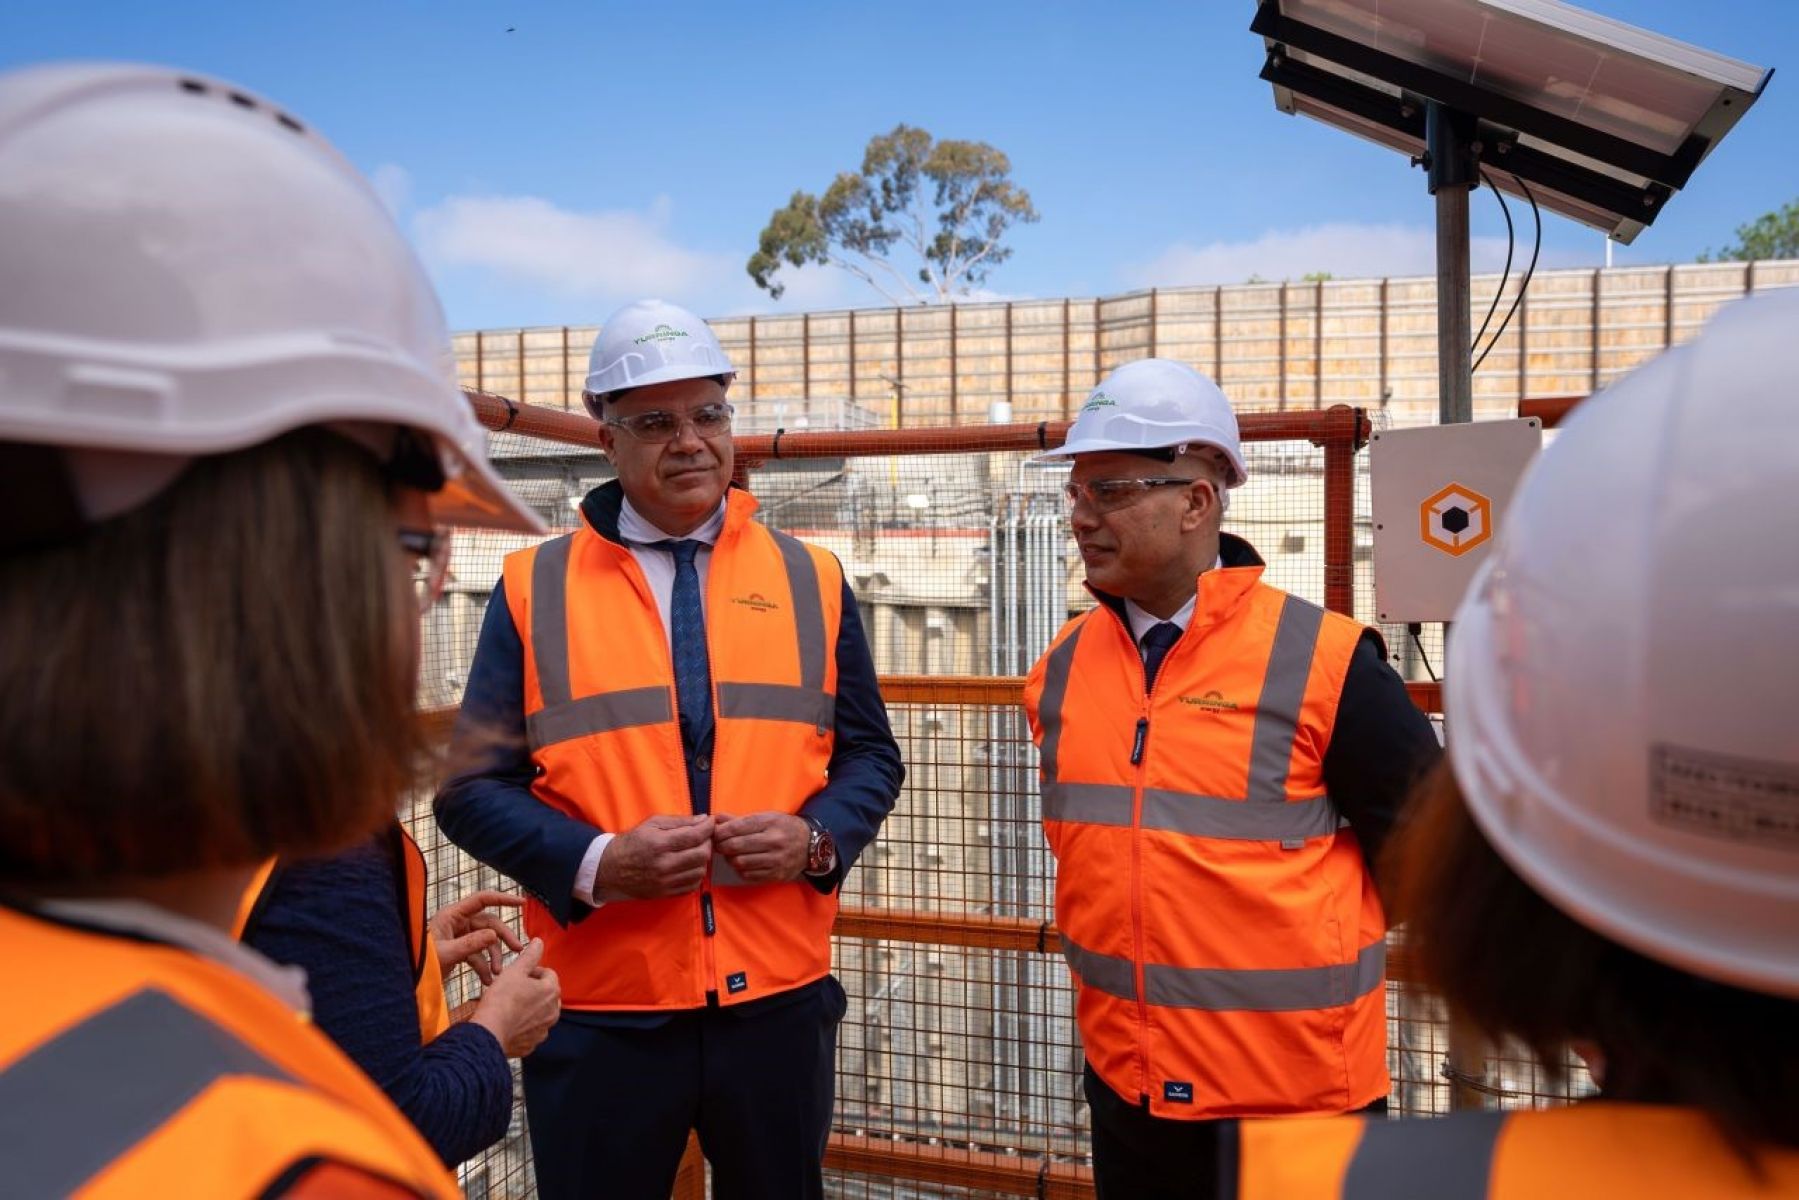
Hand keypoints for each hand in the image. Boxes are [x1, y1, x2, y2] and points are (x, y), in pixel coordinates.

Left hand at [429, 889, 524, 983]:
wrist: (408, 981)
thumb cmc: (420, 964)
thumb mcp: (445, 954)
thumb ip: (470, 944)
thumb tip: (494, 936)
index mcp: (452, 915)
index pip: (482, 899)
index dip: (503, 899)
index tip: (521, 902)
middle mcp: (457, 923)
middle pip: (489, 924)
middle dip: (503, 938)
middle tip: (518, 950)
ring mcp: (459, 937)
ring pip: (486, 942)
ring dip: (494, 957)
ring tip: (497, 974)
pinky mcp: (459, 951)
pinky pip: (478, 956)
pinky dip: (484, 968)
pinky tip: (488, 981)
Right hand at [470, 938, 559, 1058]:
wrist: (489, 1032)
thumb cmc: (501, 1001)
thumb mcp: (514, 971)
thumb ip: (529, 955)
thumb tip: (539, 942)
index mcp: (551, 990)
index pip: (548, 973)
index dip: (532, 971)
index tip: (518, 975)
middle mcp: (553, 1011)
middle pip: (546, 994)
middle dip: (533, 989)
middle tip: (513, 989)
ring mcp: (544, 1029)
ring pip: (540, 1012)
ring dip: (529, 1007)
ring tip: (510, 1005)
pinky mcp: (533, 1043)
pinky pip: (531, 1030)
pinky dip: (524, 1025)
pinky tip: (509, 1022)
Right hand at [597, 814, 714, 898]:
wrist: (610, 868)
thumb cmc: (632, 842)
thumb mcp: (652, 824)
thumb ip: (679, 821)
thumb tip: (703, 819)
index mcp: (659, 844)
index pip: (694, 836)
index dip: (707, 827)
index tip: (710, 822)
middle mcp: (663, 865)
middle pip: (701, 855)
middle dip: (707, 843)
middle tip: (703, 837)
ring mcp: (665, 882)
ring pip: (700, 871)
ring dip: (703, 859)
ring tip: (695, 851)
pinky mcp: (665, 893)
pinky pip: (692, 885)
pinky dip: (696, 874)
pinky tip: (689, 865)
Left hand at [711, 812, 808, 883]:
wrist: (810, 846)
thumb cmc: (784, 828)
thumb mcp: (766, 817)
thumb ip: (740, 819)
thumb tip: (716, 818)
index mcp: (770, 823)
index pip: (738, 827)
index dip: (721, 831)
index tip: (714, 833)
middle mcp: (774, 841)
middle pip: (736, 846)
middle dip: (722, 846)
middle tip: (719, 845)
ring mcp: (775, 860)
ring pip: (740, 862)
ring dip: (731, 859)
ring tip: (731, 854)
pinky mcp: (775, 875)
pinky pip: (748, 875)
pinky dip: (740, 870)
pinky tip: (742, 864)